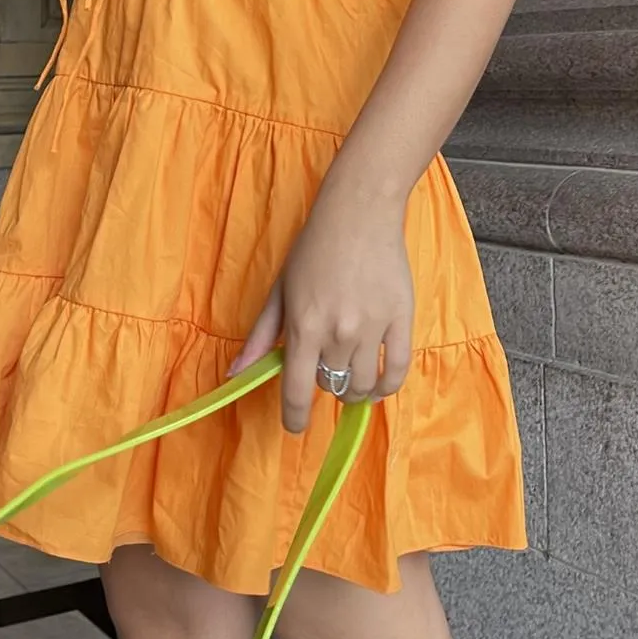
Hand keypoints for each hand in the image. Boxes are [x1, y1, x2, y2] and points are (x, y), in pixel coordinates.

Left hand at [229, 179, 414, 432]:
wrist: (360, 212)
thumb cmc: (314, 247)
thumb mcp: (280, 289)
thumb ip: (261, 334)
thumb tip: (236, 373)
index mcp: (304, 326)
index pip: (297, 390)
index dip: (294, 416)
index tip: (295, 425)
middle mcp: (338, 332)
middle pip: (331, 385)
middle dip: (324, 384)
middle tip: (323, 367)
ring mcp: (372, 328)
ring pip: (363, 384)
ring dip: (353, 389)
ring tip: (350, 377)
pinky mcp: (401, 319)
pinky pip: (397, 370)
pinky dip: (386, 386)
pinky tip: (377, 383)